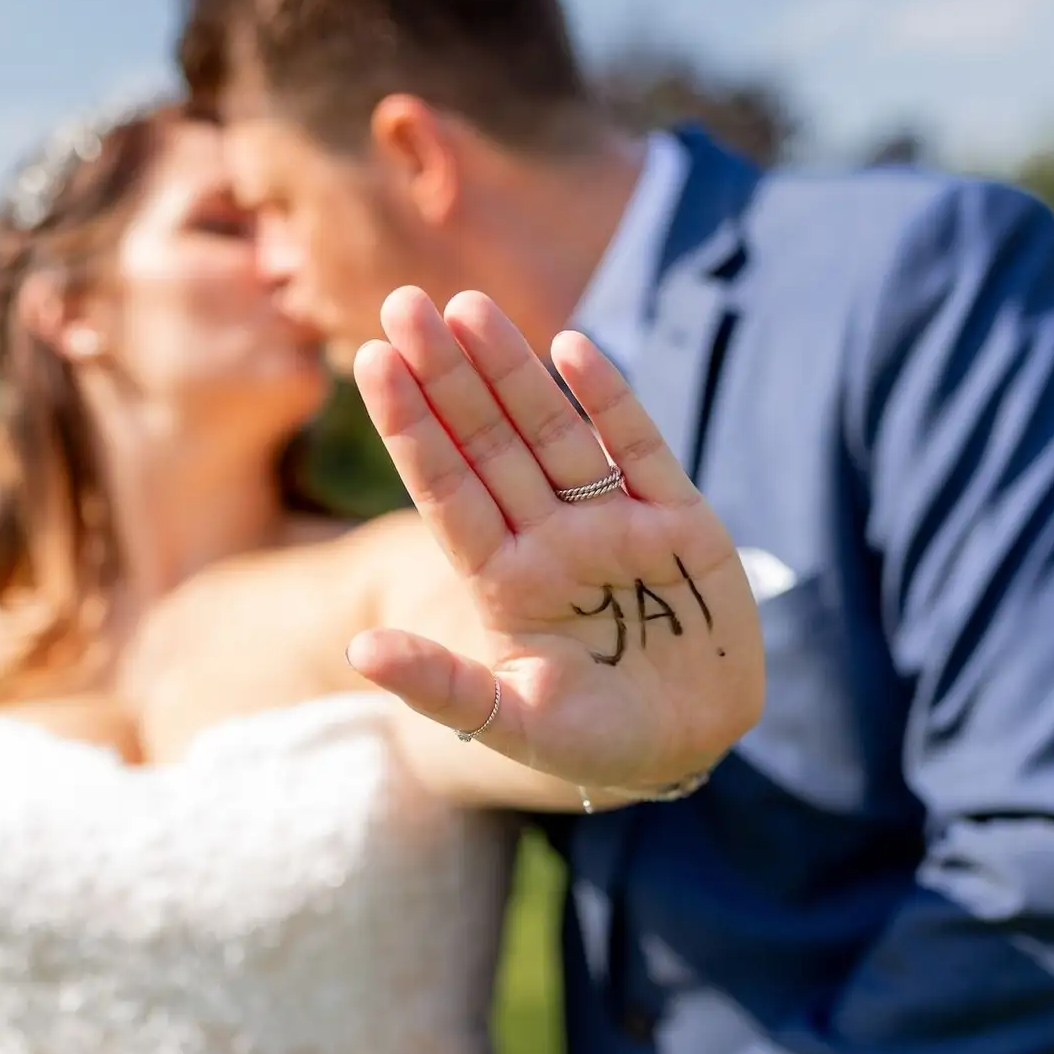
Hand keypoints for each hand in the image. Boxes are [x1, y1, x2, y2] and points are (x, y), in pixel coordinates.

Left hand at [347, 287, 763, 793]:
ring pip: (553, 433)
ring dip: (513, 371)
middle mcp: (548, 539)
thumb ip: (443, 688)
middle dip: (447, 375)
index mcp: (502, 581)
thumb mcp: (514, 726)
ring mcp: (612, 524)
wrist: (693, 751)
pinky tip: (572, 348)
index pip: (445, 490)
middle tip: (403, 302)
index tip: (371, 361)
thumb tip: (359, 650)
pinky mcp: (679, 523)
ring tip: (468, 307)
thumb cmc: (593, 744)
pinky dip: (608, 401)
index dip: (412, 426)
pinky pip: (638, 449)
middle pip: (489, 443)